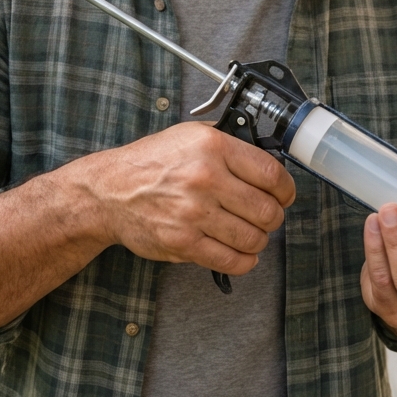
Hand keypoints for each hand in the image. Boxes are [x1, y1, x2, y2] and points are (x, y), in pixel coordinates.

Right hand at [86, 121, 295, 276]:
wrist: (109, 191)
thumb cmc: (151, 163)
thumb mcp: (190, 136)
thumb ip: (230, 146)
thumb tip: (267, 164)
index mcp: (212, 147)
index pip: (271, 173)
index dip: (286, 189)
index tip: (285, 195)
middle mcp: (205, 179)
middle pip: (267, 209)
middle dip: (273, 216)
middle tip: (267, 215)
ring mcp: (194, 213)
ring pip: (253, 237)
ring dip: (259, 239)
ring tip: (249, 232)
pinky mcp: (183, 243)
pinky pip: (232, 261)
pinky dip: (244, 260)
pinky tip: (241, 252)